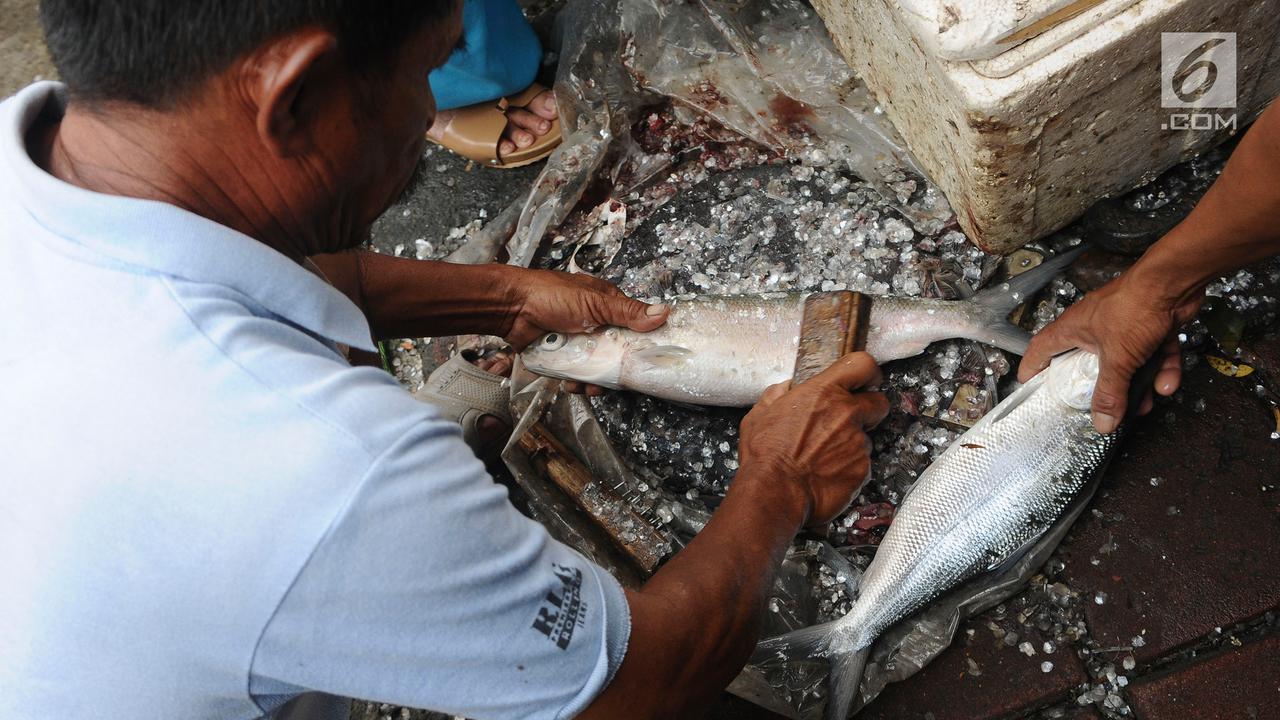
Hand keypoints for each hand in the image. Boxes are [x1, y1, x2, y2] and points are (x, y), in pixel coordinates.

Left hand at [501, 268, 668, 392]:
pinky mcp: (560, 355)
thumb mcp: (594, 303)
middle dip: (613, 370)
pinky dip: (574, 381)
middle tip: (610, 382)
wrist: (510, 307)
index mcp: (606, 306)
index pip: (632, 329)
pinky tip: (571, 385)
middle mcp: (594, 324)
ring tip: (586, 387)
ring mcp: (576, 340)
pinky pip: (574, 372)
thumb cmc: (551, 296)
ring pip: (594, 366)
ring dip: (593, 379)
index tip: (642, 364)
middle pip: (613, 353)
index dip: (637, 347)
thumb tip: (665, 313)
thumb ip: (627, 312)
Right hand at [737, 353, 889, 527]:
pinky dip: (849, 469)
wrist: (775, 493)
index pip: (861, 365)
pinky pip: (863, 465)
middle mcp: (847, 413)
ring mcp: (858, 442)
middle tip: (850, 422)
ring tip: (824, 458)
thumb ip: (776, 396)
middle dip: (870, 411)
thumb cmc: (766, 455)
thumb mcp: (759, 414)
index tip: (867, 381)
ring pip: (866, 439)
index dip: (869, 372)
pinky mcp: (863, 469)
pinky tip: (827, 475)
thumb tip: (784, 390)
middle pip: (879, 402)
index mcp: (823, 392)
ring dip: (851, 445)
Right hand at [1018, 271, 1202, 433]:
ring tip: (1145, 402)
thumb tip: (1102, 422)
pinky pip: (1151, 356)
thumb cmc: (1135, 304)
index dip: (1033, 367)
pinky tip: (1167, 383)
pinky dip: (1161, 370)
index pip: (1041, 349)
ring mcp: (1124, 327)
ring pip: (1125, 363)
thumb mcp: (1118, 359)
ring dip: (1137, 384)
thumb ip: (1110, 393)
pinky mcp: (1150, 327)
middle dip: (1098, 387)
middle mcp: (1095, 327)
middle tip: (1097, 404)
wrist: (1175, 282)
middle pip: (1087, 363)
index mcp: (1073, 329)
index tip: (1029, 385)